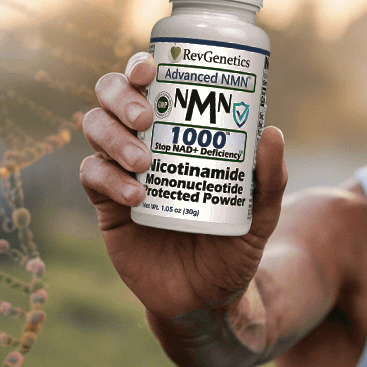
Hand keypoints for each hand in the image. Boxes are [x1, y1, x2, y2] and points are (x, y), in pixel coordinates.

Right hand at [79, 52, 287, 320]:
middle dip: (119, 96)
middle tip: (146, 118)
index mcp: (180, 135)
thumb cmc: (234, 248)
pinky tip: (137, 194)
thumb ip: (269, 180)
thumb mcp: (260, 216)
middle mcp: (146, 144)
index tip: (152, 66)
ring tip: (145, 163)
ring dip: (114, 138)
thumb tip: (272, 132)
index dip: (141, 68)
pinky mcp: (108, 207)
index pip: (152, 87)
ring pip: (94, 131)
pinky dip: (109, 179)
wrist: (208, 299)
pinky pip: (93, 177)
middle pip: (111, 99)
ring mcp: (122, 173)